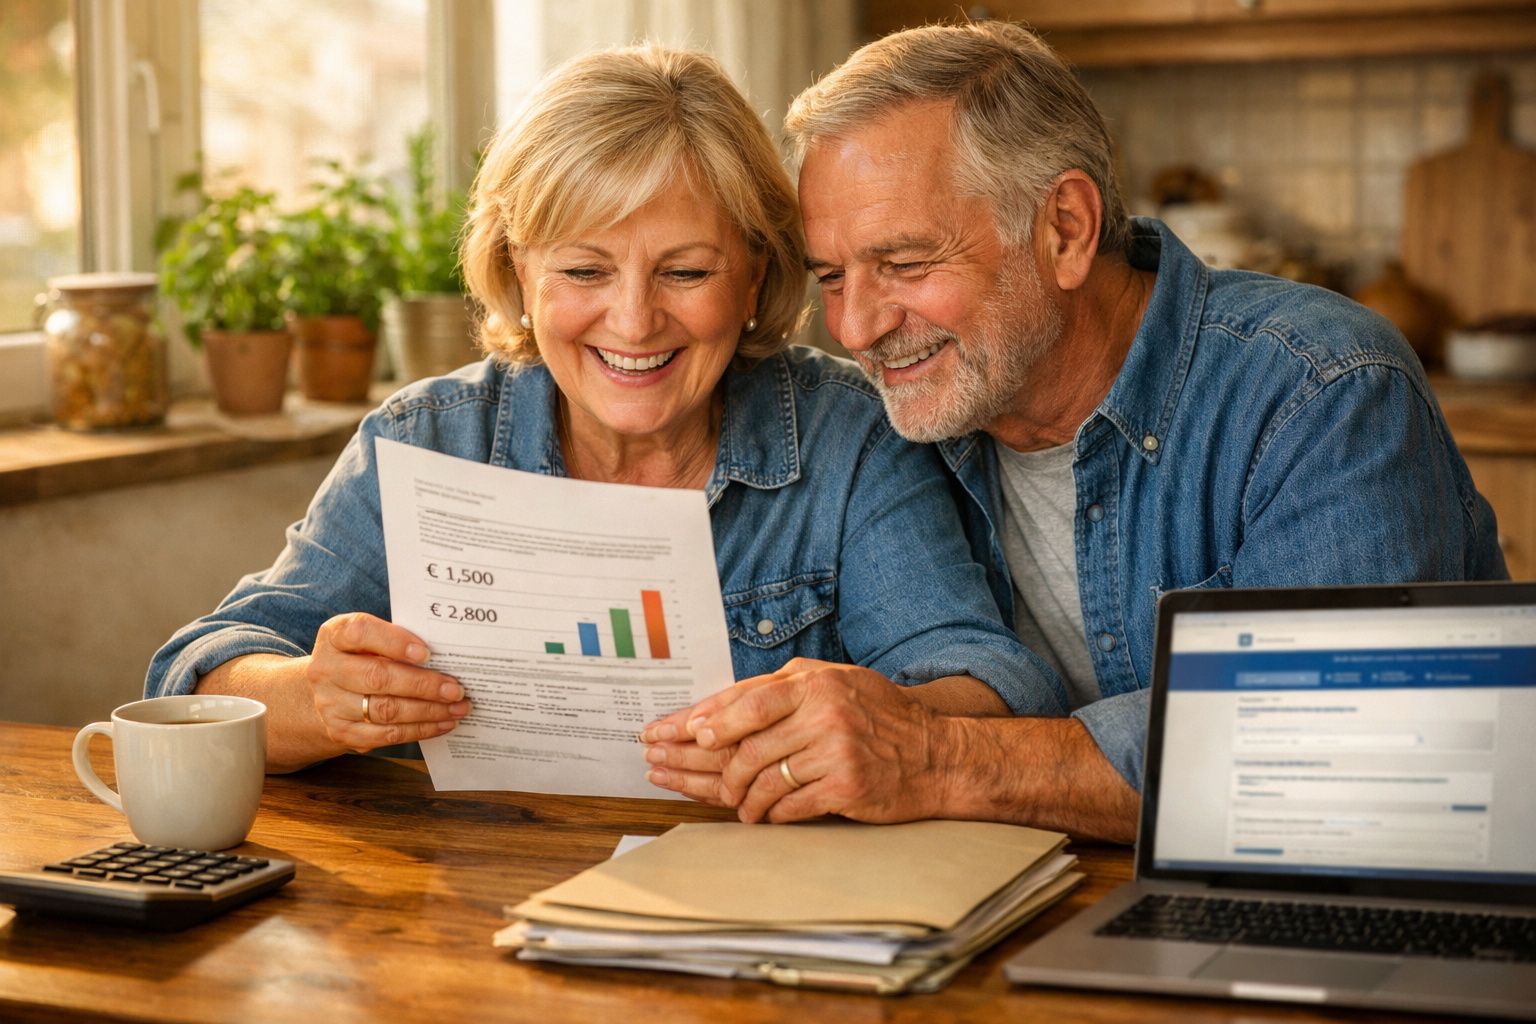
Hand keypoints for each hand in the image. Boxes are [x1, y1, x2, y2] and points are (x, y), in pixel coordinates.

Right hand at [307, 612, 469, 751]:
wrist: (328, 690)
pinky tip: (443, 723)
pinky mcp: (341, 732)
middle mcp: (326, 670)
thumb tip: (445, 655)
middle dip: (423, 685)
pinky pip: (386, 735)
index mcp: (334, 636)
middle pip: (377, 677)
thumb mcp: (370, 639)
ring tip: (458, 708)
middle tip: (456, 690)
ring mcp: (330, 704)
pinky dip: (420, 730)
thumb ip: (397, 641)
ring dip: (428, 711)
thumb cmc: (362, 656)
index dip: (395, 642)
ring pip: (385, 710)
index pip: (360, 633)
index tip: (427, 653)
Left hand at [642, 658, 955, 823]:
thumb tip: (716, 709)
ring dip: (740, 798)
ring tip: (737, 804)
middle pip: (746, 746)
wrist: (933, 754)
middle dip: (709, 768)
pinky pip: (789, 806)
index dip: (706, 721)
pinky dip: (770, 815)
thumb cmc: (877, 716)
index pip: (745, 702)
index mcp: (814, 683)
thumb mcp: (833, 683)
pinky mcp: (845, 788)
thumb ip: (780, 689)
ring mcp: (835, 752)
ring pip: (763, 780)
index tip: (675, 734)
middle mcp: (823, 713)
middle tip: (678, 774)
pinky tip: (763, 816)